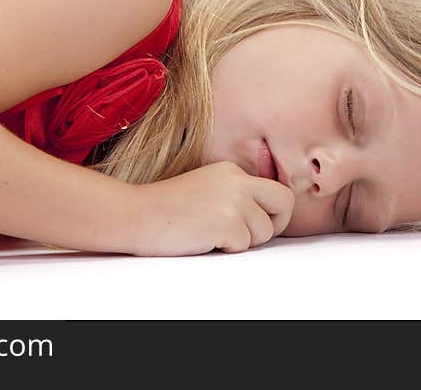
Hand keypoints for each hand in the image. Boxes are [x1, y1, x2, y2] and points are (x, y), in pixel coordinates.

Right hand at [129, 160, 294, 255]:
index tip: (259, 223)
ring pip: (264, 231)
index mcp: (232, 171)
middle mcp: (237, 181)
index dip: (274, 211)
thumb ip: (235, 194)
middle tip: (250, 235)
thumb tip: (267, 215)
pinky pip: (244, 245)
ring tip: (212, 234)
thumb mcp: (207, 187)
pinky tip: (203, 239)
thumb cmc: (166, 208)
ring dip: (243, 241)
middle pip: (284, 204)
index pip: (277, 190)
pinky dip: (226, 249)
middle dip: (274, 224)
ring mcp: (233, 201)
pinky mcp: (227, 223)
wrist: (137, 215)